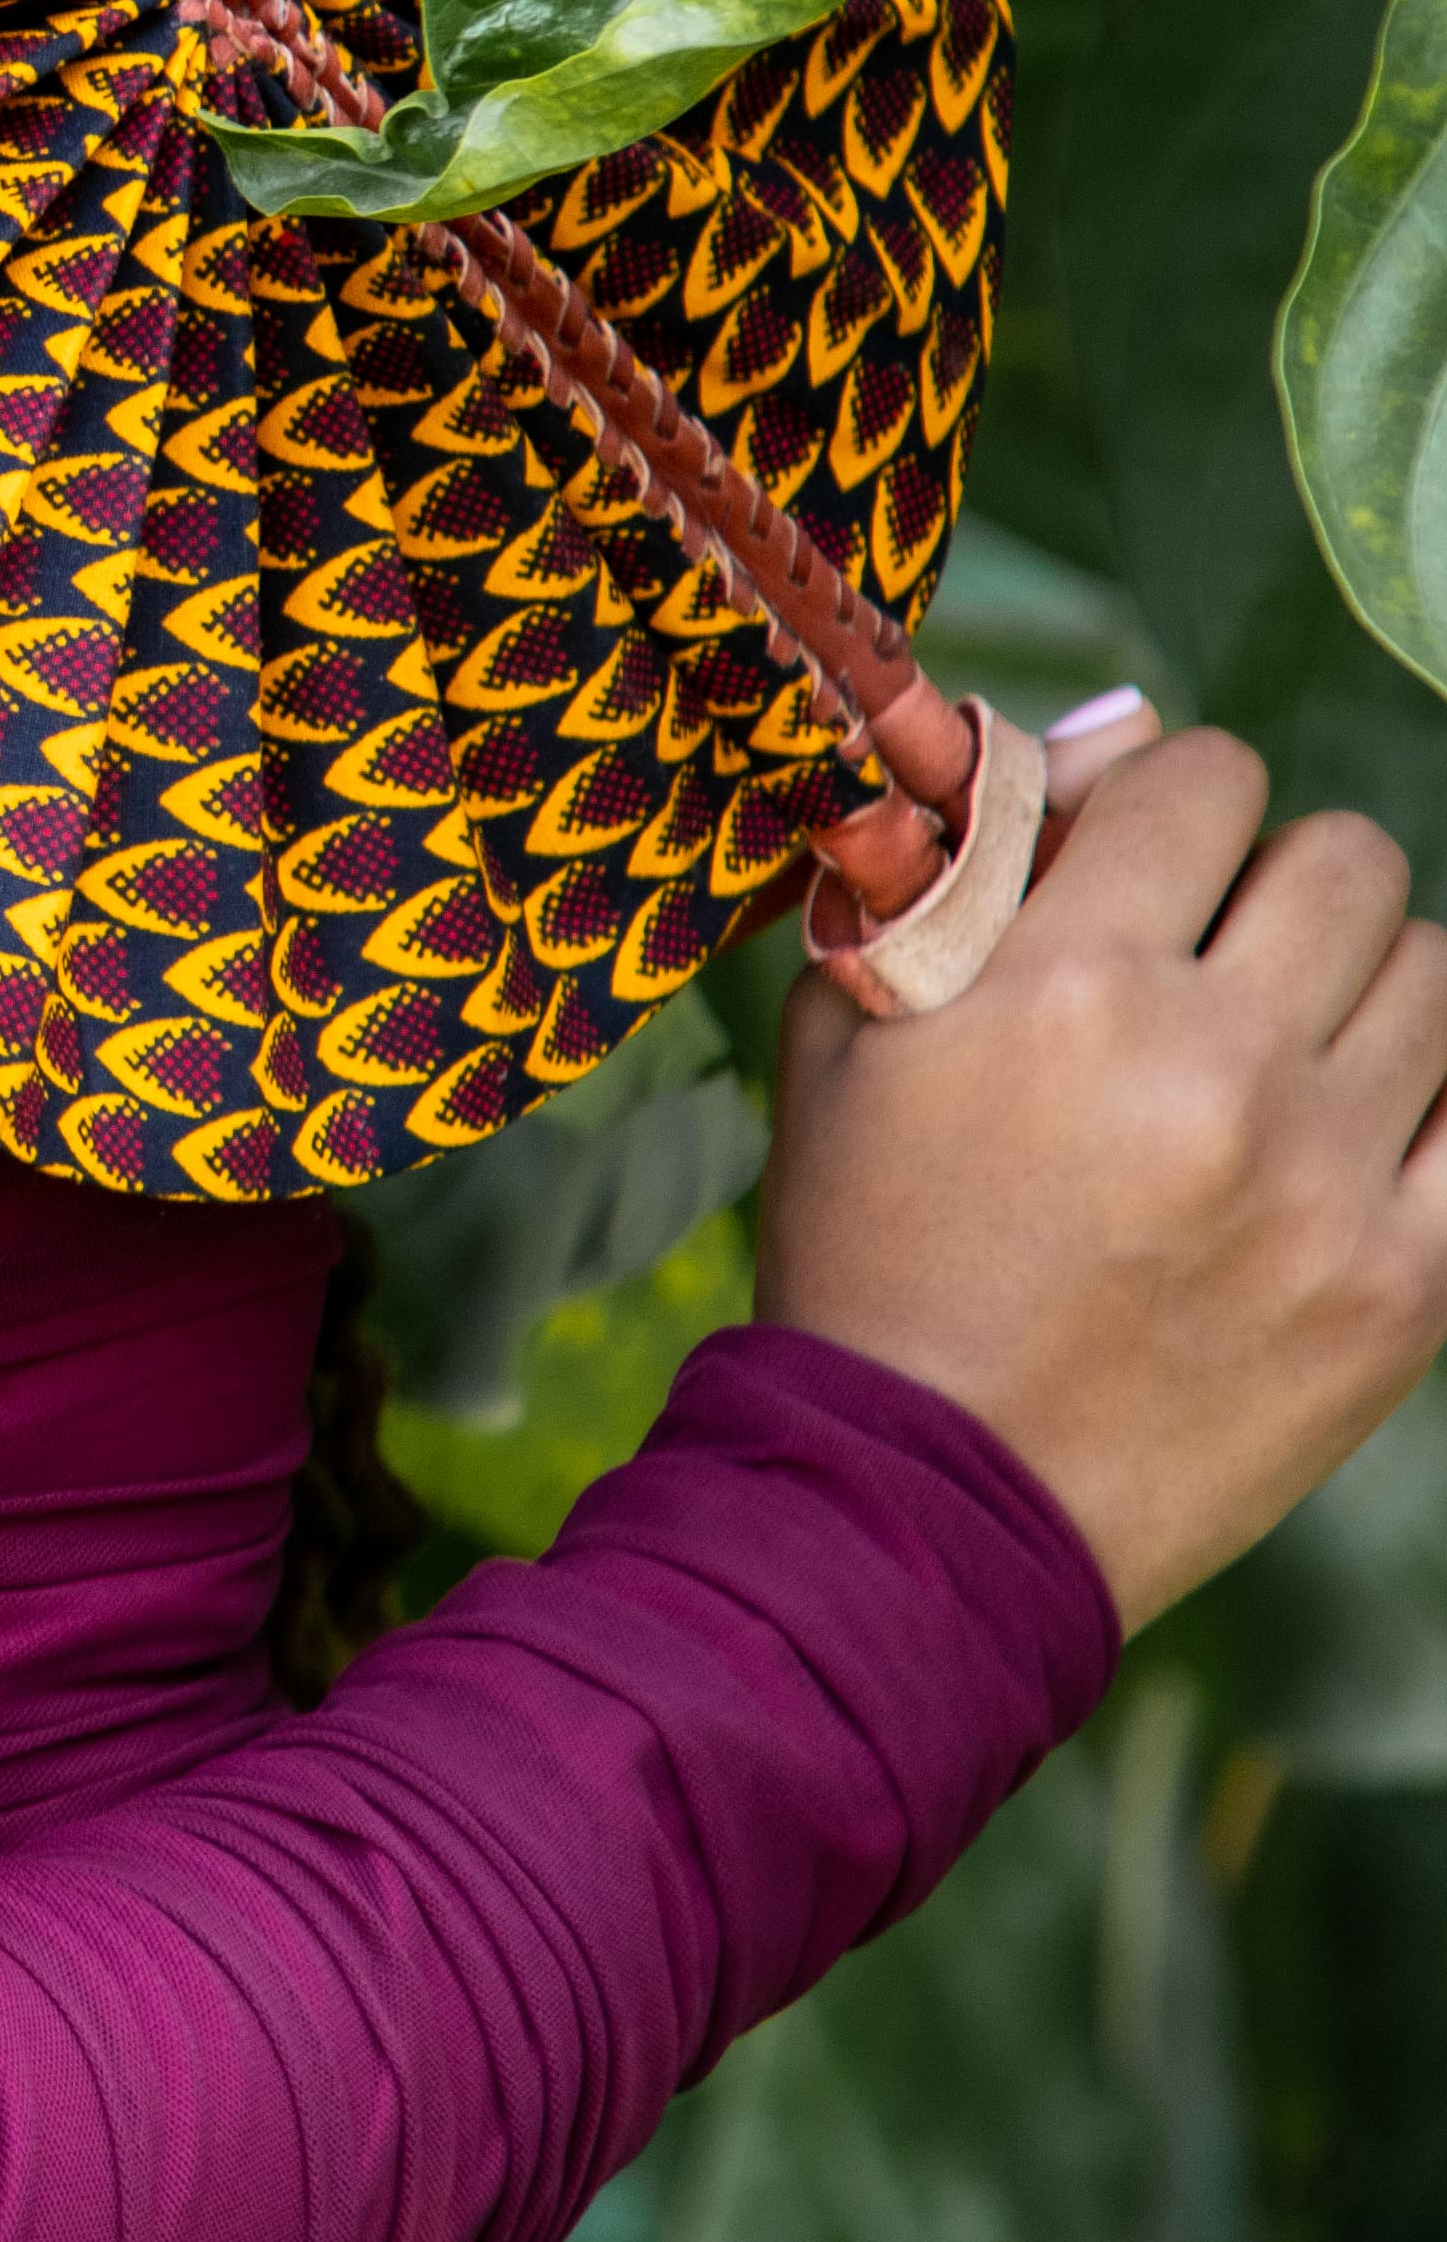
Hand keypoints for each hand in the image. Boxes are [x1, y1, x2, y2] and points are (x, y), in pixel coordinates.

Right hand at [756, 726, 1446, 1632]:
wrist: (924, 1502)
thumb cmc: (870, 1255)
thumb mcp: (853, 1034)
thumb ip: (962, 865)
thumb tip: (1109, 739)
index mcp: (1063, 981)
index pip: (1202, 774)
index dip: (1169, 807)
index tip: (1142, 870)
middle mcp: (1210, 1061)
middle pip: (1344, 858)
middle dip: (1280, 886)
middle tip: (1224, 964)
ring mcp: (1324, 1180)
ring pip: (1435, 974)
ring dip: (1365, 992)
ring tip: (1292, 1061)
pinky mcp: (1400, 1289)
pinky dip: (1433, 1105)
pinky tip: (1361, 1138)